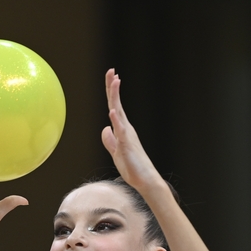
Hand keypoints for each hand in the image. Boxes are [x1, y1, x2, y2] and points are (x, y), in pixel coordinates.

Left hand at [100, 69, 161, 191]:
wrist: (144, 180)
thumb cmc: (132, 167)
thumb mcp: (116, 152)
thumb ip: (110, 141)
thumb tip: (105, 129)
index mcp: (122, 129)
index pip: (114, 106)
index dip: (111, 92)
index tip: (111, 76)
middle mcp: (125, 129)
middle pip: (116, 104)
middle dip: (113, 87)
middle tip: (112, 71)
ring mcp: (126, 136)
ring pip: (119, 113)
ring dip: (116, 97)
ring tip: (115, 81)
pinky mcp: (127, 146)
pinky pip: (120, 132)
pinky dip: (116, 121)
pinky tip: (112, 112)